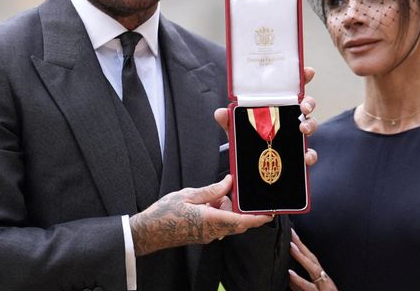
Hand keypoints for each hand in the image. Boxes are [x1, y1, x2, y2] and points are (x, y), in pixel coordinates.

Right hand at [129, 175, 271, 255]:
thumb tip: (229, 182)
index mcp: (211, 220)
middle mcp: (212, 231)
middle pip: (237, 221)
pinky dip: (217, 213)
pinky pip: (219, 225)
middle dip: (237, 206)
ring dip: (225, 209)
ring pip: (228, 222)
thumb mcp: (188, 195)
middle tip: (228, 192)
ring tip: (209, 197)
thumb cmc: (164, 213)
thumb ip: (212, 189)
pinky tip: (205, 204)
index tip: (270, 213)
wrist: (149, 232)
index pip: (241, 221)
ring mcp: (208, 236)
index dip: (258, 218)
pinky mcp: (203, 236)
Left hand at [214, 66, 318, 166]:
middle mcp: (290, 116)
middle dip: (309, 102)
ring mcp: (296, 134)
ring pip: (311, 125)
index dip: (302, 77)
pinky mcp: (298, 152)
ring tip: (303, 129)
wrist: (248, 159)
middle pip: (306, 104)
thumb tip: (220, 112)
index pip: (292, 87)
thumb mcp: (237, 126)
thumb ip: (229, 119)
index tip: (308, 72)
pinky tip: (305, 157)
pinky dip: (310, 155)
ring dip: (311, 125)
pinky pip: (308, 152)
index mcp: (278, 104)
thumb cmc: (247, 135)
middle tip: (304, 107)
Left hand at [288, 229, 336, 290]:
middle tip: (292, 233)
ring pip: (312, 268)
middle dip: (302, 245)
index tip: (293, 235)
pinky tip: (290, 273)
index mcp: (320, 276)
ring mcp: (323, 285)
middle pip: (312, 258)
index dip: (302, 246)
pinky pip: (309, 286)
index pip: (310, 257)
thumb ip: (300, 285)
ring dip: (301, 257)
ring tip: (291, 247)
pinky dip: (299, 279)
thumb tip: (289, 276)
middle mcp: (323, 278)